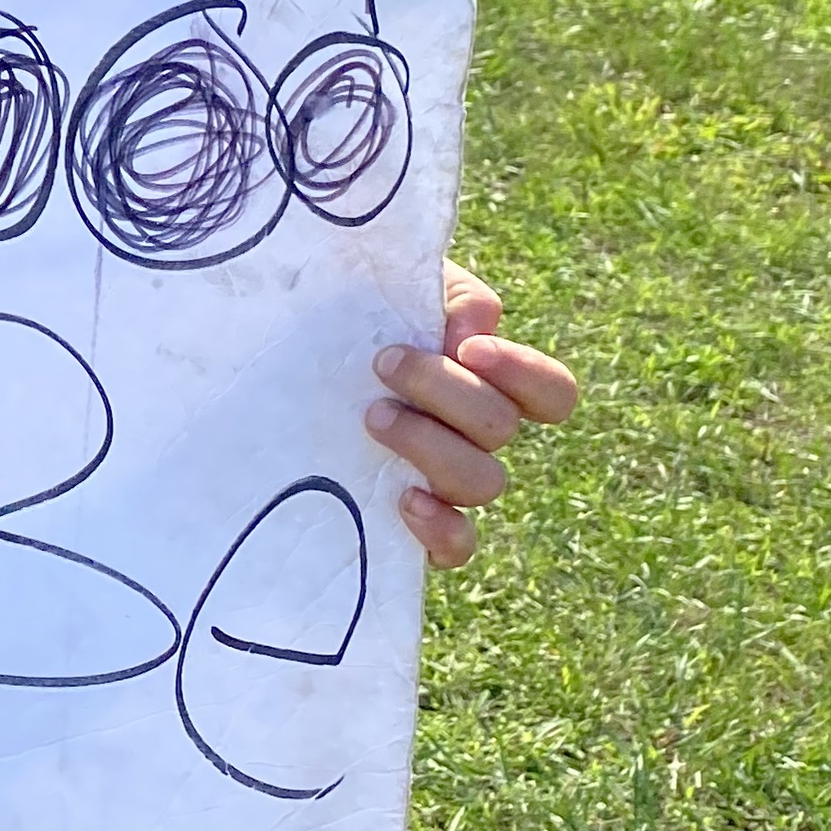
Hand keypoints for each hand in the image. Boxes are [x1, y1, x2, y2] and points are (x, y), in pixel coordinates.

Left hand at [366, 260, 577, 568]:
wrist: (279, 351)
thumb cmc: (345, 312)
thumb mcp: (393, 284)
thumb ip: (446, 295)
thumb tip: (474, 331)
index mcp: (485, 380)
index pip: (551, 392)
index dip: (524, 373)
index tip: (468, 347)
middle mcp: (474, 436)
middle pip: (501, 429)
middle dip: (446, 391)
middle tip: (383, 362)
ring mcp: (445, 481)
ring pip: (481, 483)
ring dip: (431, 446)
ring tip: (372, 416)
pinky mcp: (411, 523)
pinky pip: (455, 547)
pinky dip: (441, 529)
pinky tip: (404, 499)